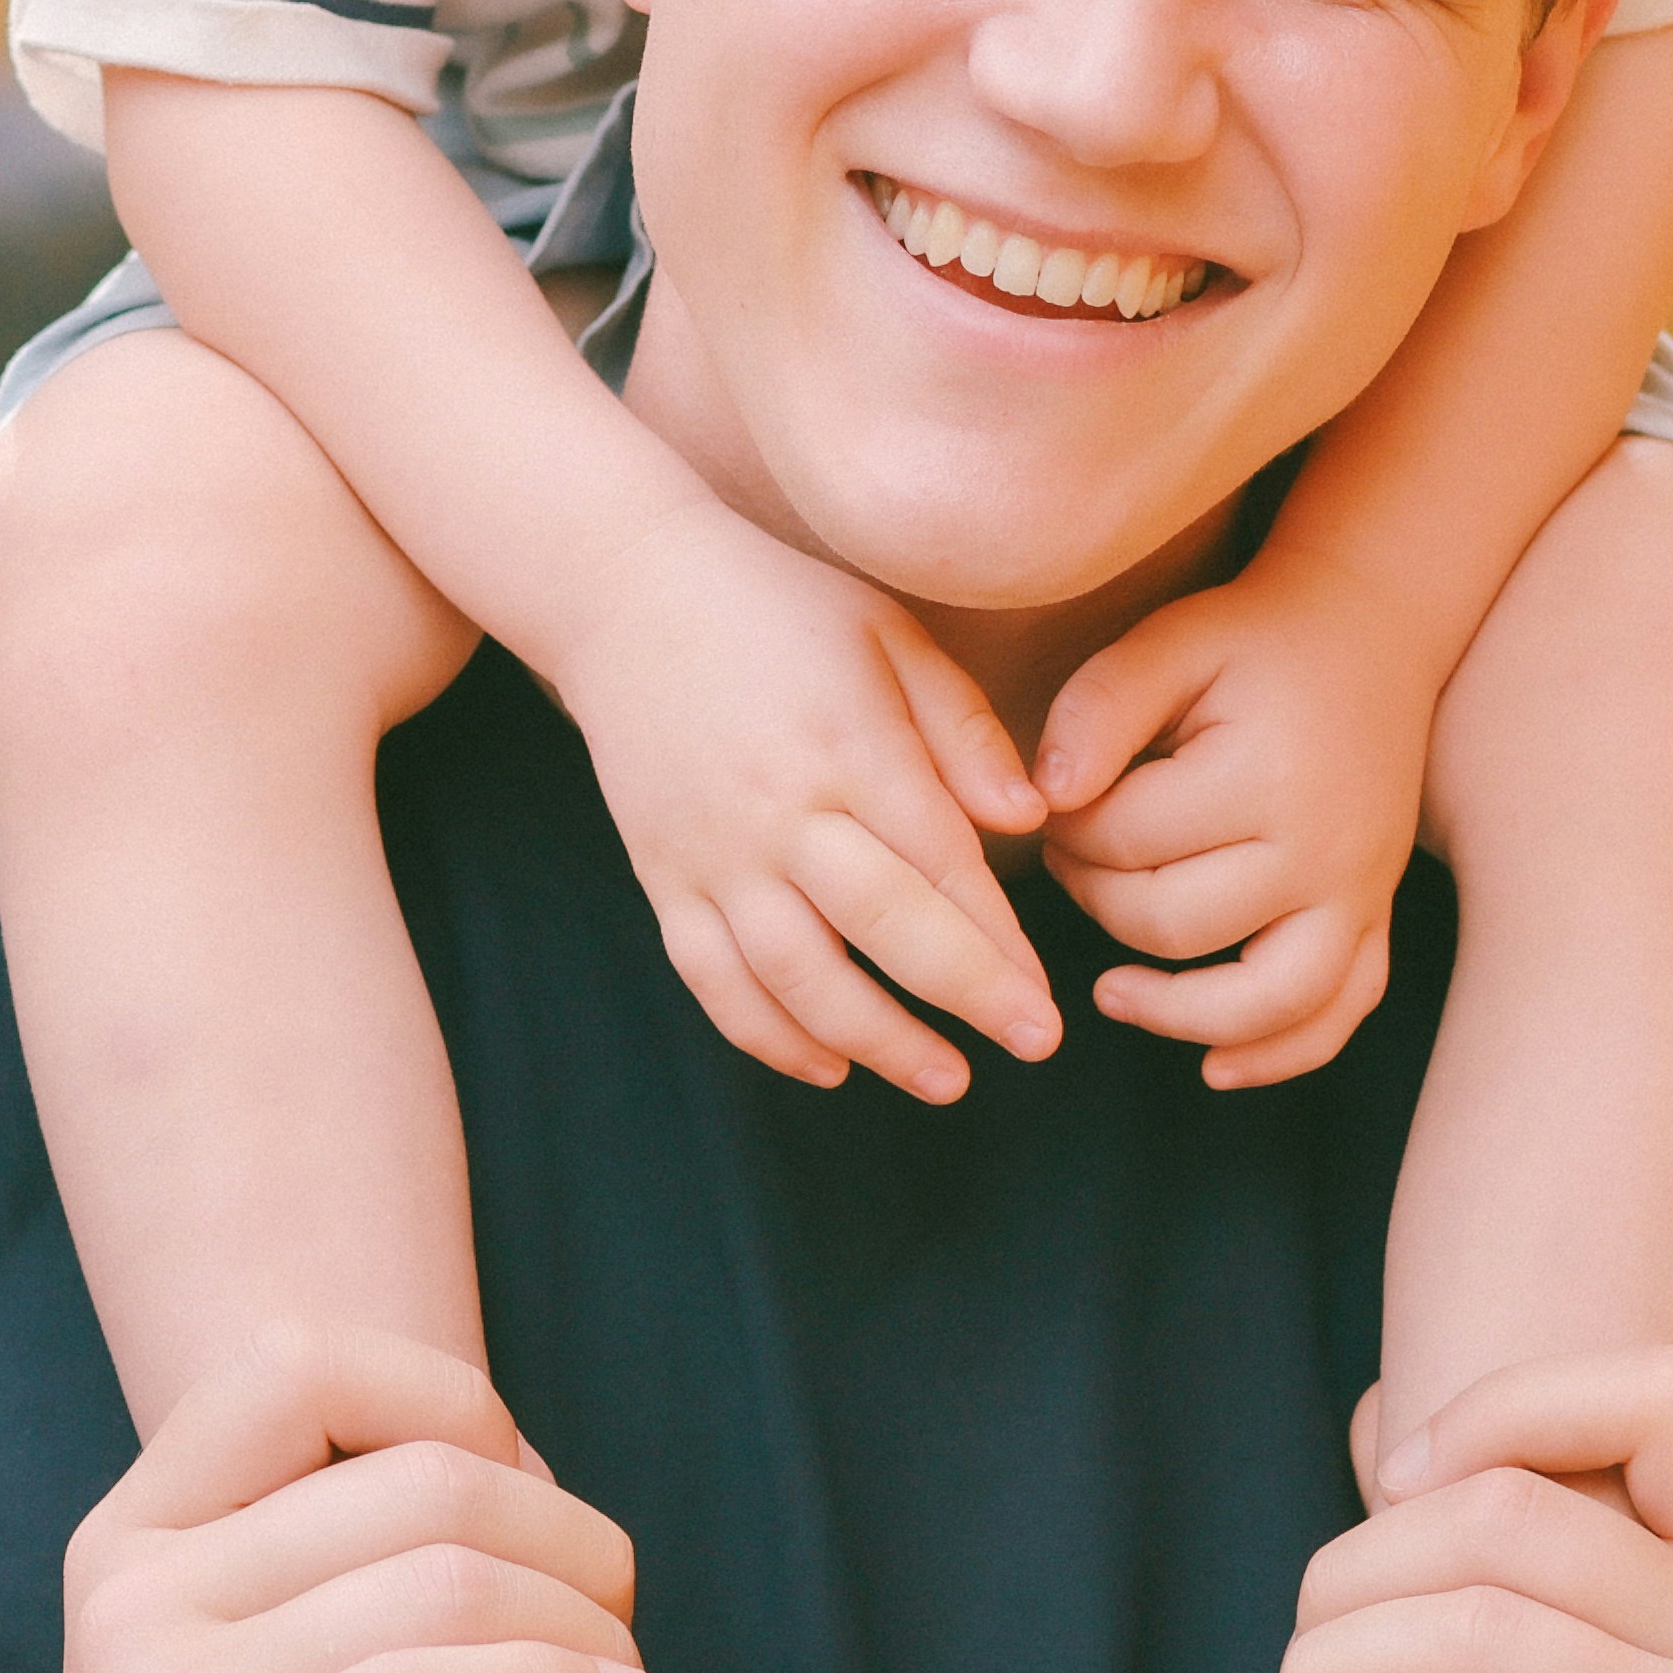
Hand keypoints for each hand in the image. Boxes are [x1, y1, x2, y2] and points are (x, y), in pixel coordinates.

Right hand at [2, 1334, 665, 1672]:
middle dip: (570, 1538)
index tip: (538, 1511)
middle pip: (416, 1476)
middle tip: (623, 1628)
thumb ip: (324, 1582)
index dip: (460, 1407)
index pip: (305, 1364)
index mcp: (128, 1544)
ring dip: (589, 1629)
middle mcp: (126, 1598)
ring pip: (442, 1583)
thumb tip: (517, 1484)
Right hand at [530, 497, 1058, 1095]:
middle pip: (879, 928)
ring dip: (873, 1039)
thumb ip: (963, 728)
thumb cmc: (780, 608)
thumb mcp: (889, 634)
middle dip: (964, 997)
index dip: (1001, 941)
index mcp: (846, 743)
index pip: (940, 863)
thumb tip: (1028, 821)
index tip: (1048, 996)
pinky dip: (767, 1035)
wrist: (624, 594)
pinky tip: (828, 1067)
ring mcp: (711, 850)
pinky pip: (712, 978)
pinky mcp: (662, 876)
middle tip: (1032, 1044)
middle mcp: (776, 808)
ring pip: (792, 974)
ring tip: (943, 1078)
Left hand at [1025, 562, 1456, 1082]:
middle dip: (1097, 897)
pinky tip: (1213, 1065)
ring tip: (1112, 994)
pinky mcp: (1375, 913)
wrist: (1369, 635)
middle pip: (1175, 924)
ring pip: (1265, 999)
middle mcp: (1322, 850)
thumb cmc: (1252, 642)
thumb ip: (1098, 709)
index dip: (1067, 830)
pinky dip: (1280, 1053)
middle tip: (1071, 856)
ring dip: (1178, 1013)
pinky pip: (1340, 1011)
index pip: (1125, 842)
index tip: (1055, 801)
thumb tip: (1044, 798)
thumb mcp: (1170, 643)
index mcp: (1264, 779)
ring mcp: (1359, 893)